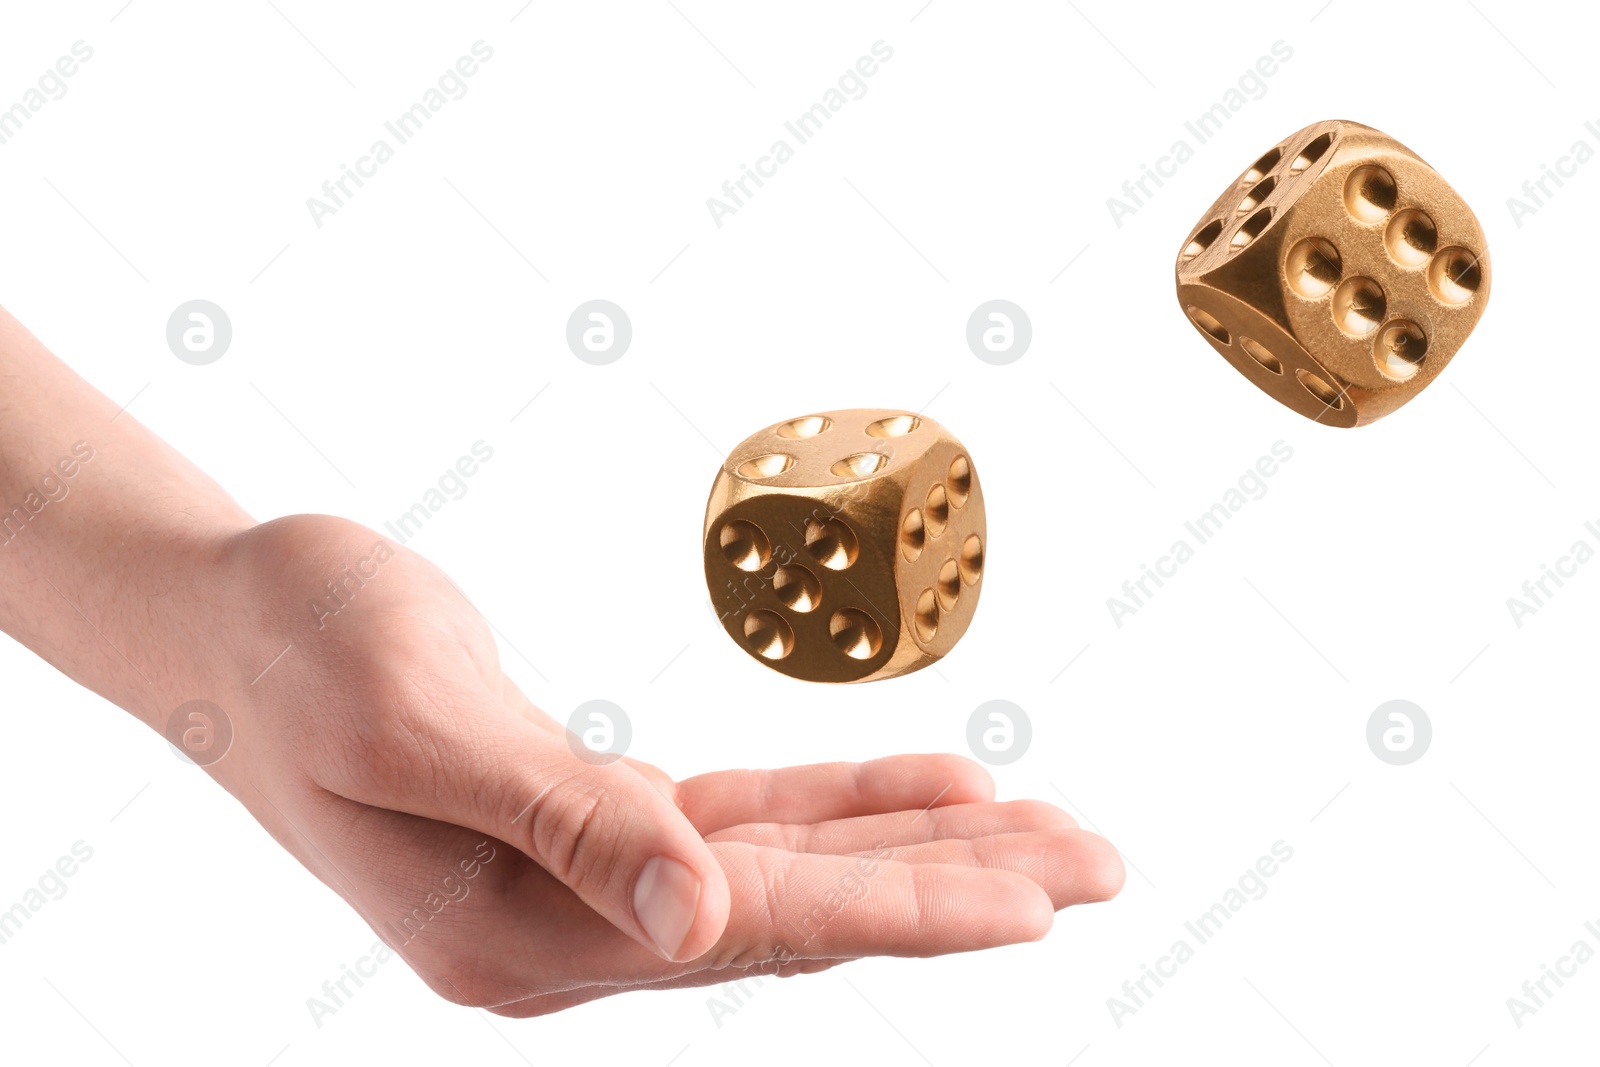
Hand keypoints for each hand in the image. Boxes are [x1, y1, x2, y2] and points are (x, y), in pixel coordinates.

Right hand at [181, 514, 1123, 1014]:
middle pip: (803, 913)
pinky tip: (930, 783)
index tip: (1034, 903)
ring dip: (919, 846)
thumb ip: (564, 828)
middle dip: (954, 886)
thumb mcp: (416, 727)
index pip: (755, 927)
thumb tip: (700, 926)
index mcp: (521, 930)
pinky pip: (747, 821)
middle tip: (1098, 863)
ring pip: (792, 868)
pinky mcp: (597, 821)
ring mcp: (587, 881)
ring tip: (1048, 833)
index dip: (899, 908)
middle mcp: (569, 928)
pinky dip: (841, 801)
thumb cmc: (301, 650)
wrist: (231, 616)